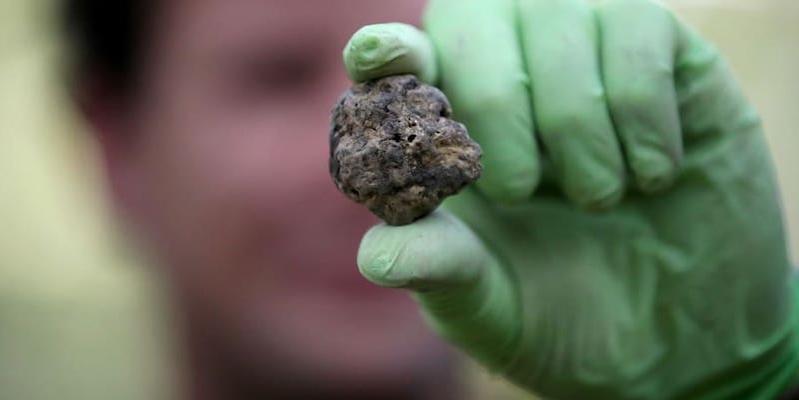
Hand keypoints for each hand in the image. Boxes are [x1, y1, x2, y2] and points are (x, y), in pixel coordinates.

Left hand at [344, 1, 797, 398]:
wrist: (677, 337)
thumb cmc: (563, 316)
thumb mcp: (491, 309)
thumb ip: (439, 271)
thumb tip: (377, 252)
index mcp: (444, 134)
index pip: (401, 57)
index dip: (389, 50)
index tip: (380, 58)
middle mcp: (507, 80)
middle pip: (470, 18)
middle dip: (494, 104)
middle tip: (521, 191)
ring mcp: (585, 62)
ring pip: (557, 17)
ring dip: (575, 122)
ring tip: (598, 199)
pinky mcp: (664, 59)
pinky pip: (637, 28)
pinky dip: (640, 111)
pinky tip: (652, 174)